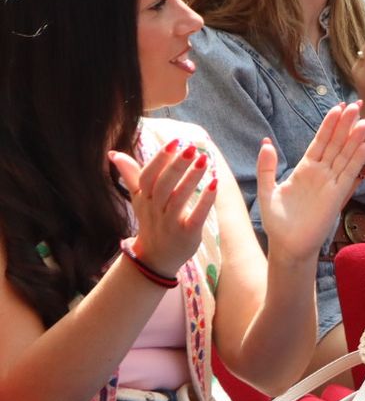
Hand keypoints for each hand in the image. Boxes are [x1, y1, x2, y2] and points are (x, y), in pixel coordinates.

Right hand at [109, 139, 218, 277]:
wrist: (156, 259)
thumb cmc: (151, 222)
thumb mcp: (139, 199)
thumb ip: (131, 176)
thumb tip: (114, 153)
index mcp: (144, 199)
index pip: (148, 176)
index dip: (160, 160)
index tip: (175, 141)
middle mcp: (154, 210)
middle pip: (163, 186)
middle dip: (176, 166)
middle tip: (192, 148)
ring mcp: (169, 223)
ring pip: (178, 199)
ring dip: (192, 179)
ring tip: (205, 160)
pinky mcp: (186, 234)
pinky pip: (195, 217)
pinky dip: (205, 201)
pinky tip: (215, 184)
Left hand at [256, 102, 364, 262]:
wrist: (288, 245)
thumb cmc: (277, 222)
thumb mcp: (267, 192)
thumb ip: (267, 168)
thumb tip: (266, 143)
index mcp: (304, 169)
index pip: (319, 141)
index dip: (328, 125)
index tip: (337, 107)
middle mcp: (321, 172)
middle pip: (336, 143)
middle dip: (345, 124)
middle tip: (356, 104)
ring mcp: (331, 182)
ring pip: (345, 155)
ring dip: (355, 137)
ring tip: (364, 119)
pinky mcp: (338, 195)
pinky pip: (349, 173)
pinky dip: (358, 158)